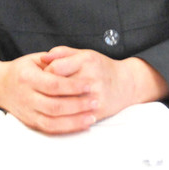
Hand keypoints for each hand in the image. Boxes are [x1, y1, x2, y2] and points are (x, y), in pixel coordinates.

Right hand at [0, 53, 99, 134]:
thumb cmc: (21, 70)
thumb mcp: (34, 59)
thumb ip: (54, 59)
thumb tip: (74, 62)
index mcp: (26, 77)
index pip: (53, 84)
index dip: (73, 86)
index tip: (89, 84)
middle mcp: (25, 97)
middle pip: (54, 106)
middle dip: (78, 105)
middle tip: (95, 100)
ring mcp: (26, 112)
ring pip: (52, 121)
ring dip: (75, 120)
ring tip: (92, 115)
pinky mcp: (29, 122)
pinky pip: (49, 129)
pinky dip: (67, 128)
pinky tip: (81, 124)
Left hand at [39, 47, 168, 121]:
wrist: (126, 84)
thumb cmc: (101, 68)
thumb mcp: (84, 54)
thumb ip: (62, 53)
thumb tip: (42, 58)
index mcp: (86, 60)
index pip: (55, 68)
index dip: (45, 73)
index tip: (43, 76)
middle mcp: (91, 77)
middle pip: (57, 87)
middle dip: (45, 90)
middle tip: (43, 91)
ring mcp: (95, 96)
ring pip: (63, 104)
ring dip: (52, 104)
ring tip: (49, 100)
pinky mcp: (97, 111)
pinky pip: (73, 117)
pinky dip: (63, 116)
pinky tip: (59, 112)